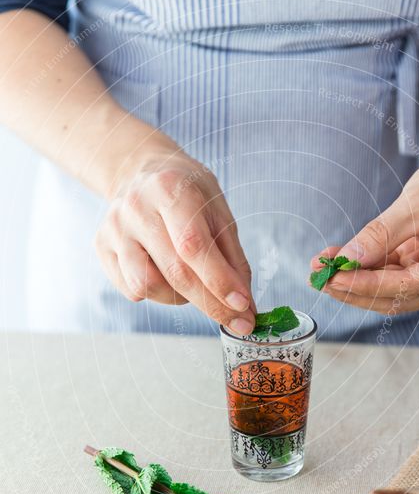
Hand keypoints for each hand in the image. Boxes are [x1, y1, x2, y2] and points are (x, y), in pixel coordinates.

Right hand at [95, 151, 255, 332]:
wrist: (142, 173)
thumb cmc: (188, 194)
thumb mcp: (219, 211)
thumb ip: (232, 257)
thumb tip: (243, 305)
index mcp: (169, 189)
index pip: (193, 245)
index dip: (219, 281)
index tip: (243, 307)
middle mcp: (135, 207)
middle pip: (174, 271)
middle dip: (210, 303)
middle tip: (237, 320)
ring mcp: (114, 228)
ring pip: (147, 286)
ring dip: (179, 298)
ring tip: (192, 279)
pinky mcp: (101, 246)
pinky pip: (132, 290)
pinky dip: (157, 293)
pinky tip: (166, 272)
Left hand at [309, 155, 418, 313]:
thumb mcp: (416, 204)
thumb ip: (381, 235)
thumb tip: (348, 258)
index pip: (406, 287)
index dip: (367, 285)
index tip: (334, 277)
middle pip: (395, 297)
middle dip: (354, 288)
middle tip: (318, 277)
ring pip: (388, 289)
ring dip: (354, 279)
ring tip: (321, 266)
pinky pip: (388, 274)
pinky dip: (363, 267)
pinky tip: (338, 258)